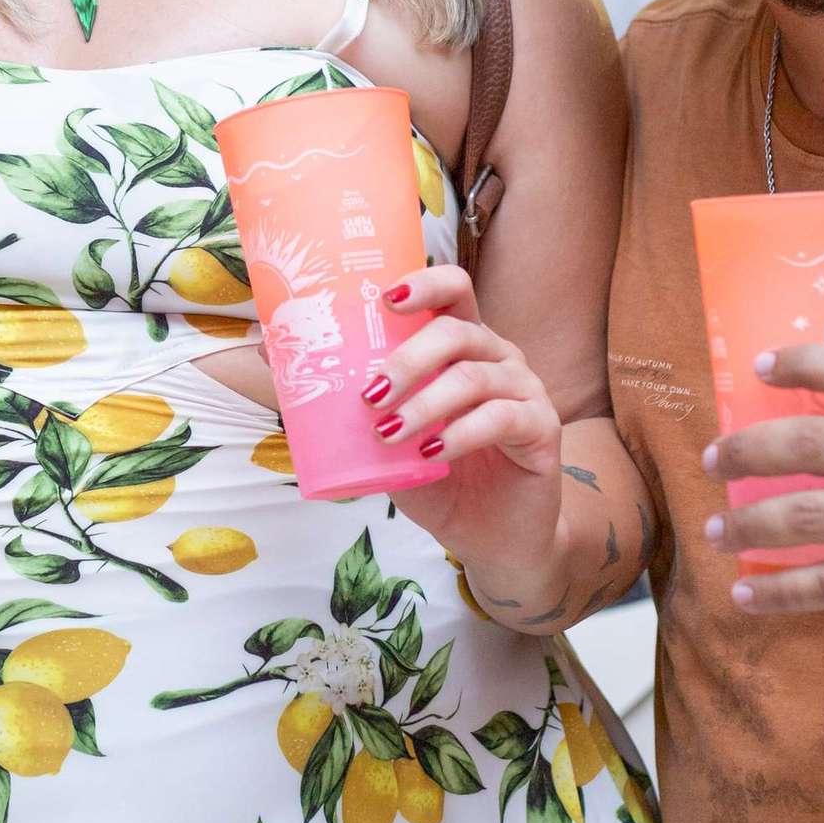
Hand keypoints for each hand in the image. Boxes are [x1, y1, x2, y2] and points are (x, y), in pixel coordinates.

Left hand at [365, 263, 566, 577]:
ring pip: (473, 375)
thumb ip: (357, 406)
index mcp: (463, 346)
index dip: (425, 284)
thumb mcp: (389, 441)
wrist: (491, 538)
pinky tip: (433, 453)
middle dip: (407, 359)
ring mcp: (524, 389)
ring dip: (425, 403)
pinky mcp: (541, 427)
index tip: (386, 300)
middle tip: (371, 395)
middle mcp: (497, 356)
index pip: (453, 291)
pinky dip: (460, 433)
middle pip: (456, 331)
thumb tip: (282, 362)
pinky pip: (501, 417)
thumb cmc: (440, 480)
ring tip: (391, 433)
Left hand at [703, 344, 823, 653]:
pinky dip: (780, 590)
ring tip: (717, 529)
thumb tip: (802, 430)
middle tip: (712, 459)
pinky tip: (747, 594)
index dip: (811, 362)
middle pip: (822, 441)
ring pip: (815, 515)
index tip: (759, 365)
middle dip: (753, 449)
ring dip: (752, 522)